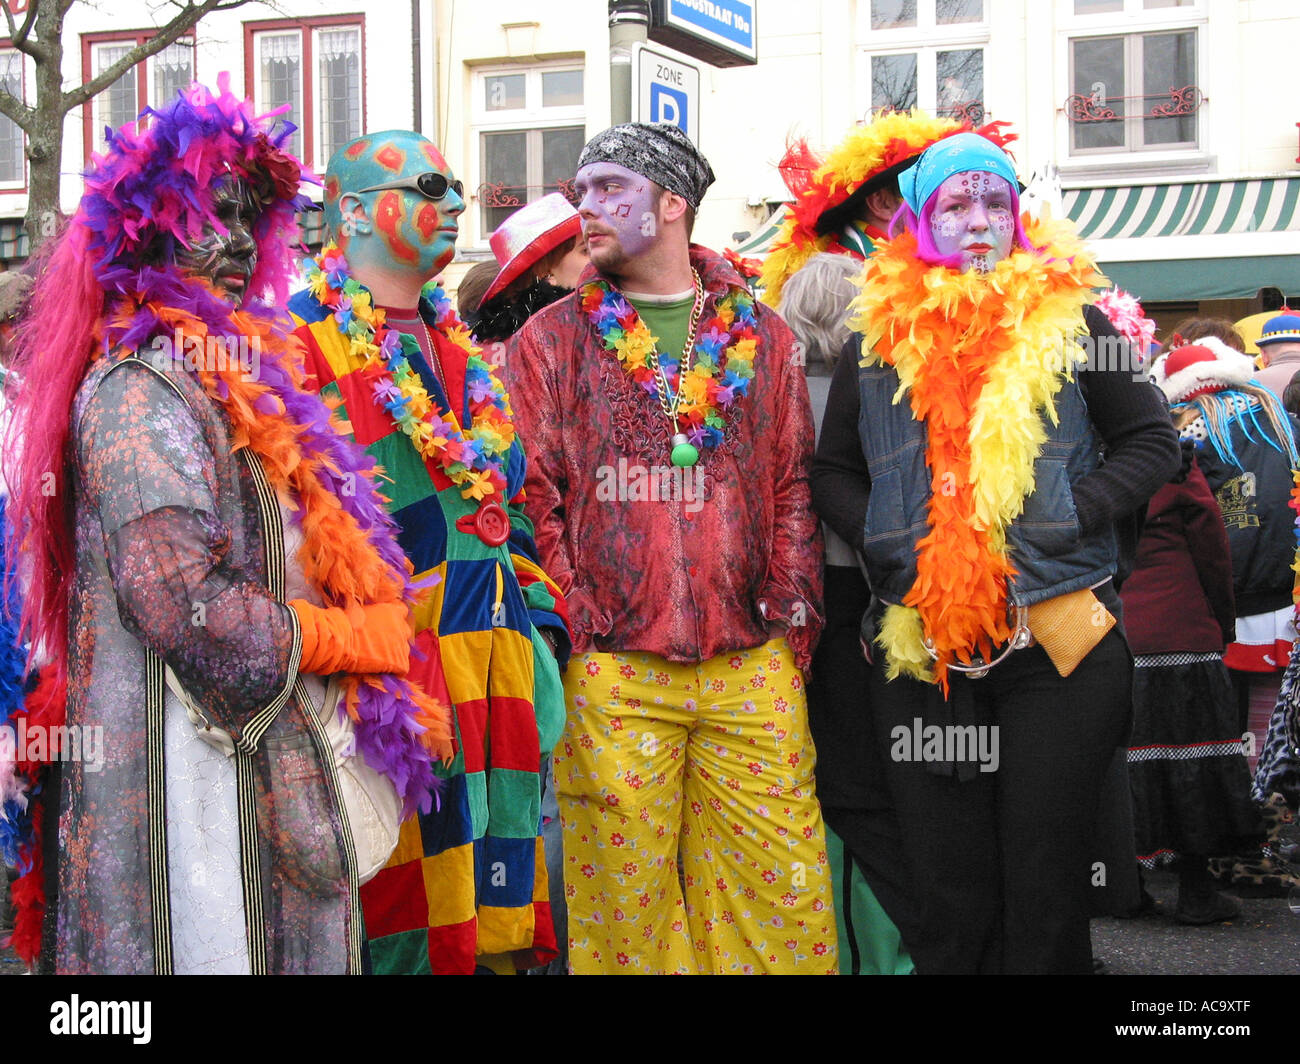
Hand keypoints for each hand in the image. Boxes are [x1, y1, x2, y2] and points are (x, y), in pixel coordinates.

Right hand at [291, 599, 411, 675]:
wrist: (341, 640)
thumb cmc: (344, 625)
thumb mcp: (360, 610)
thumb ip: (372, 613)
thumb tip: (368, 618)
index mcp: (392, 611)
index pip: (402, 612)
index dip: (394, 620)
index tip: (385, 626)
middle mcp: (400, 626)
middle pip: (404, 632)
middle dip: (394, 638)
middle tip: (380, 644)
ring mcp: (401, 644)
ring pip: (403, 651)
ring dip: (394, 655)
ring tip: (378, 659)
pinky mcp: (398, 661)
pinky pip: (402, 668)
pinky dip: (394, 671)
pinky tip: (383, 671)